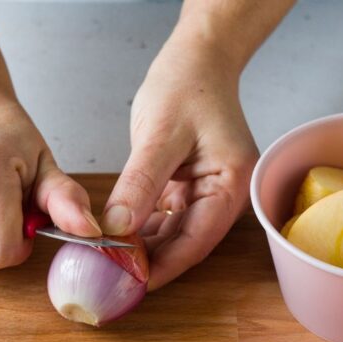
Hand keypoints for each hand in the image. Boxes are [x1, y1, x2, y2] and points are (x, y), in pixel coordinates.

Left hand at [101, 40, 257, 289]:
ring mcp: (209, 193)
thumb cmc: (187, 85)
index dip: (165, 266)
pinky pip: (168, 219)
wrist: (198, 57)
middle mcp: (226, 195)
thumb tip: (118, 229)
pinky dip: (144, 229)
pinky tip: (119, 240)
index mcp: (232, 184)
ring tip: (110, 262)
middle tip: (113, 277)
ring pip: (175, 234)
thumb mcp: (159, 135)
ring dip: (145, 248)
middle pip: (188, 243)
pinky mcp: (191, 188)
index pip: (197, 240)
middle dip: (152, 261)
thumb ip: (139, 185)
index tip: (133, 283)